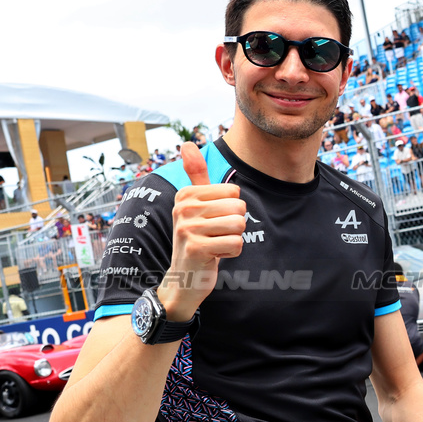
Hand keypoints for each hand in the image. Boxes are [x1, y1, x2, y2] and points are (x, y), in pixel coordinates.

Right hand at [160, 143, 244, 319]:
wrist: (185, 278)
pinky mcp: (195, 249)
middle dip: (235, 226)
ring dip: (233, 240)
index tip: (213, 222)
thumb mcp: (196, 205)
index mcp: (186, 194)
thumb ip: (196, 176)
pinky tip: (215, 256)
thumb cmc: (198, 238)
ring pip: (238, 226)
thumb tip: (188, 144)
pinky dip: (232, 254)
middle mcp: (183, 208)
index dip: (231, 210)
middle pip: (239, 208)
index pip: (234, 192)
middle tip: (216, 236)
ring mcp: (187, 228)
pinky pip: (236, 244)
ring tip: (215, 245)